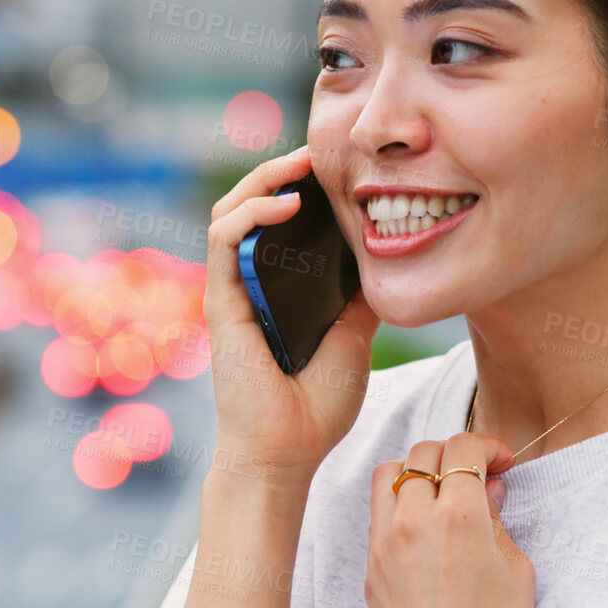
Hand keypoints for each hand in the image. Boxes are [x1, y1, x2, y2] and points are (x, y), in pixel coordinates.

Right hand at [202, 144, 381, 486]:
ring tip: (302, 164)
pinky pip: (224, 238)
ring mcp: (230, 290)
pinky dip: (252, 211)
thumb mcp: (354, 338)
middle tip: (320, 153)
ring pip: (230, 211)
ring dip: (263, 178)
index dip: (303, 188)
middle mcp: (248, 284)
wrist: (287, 454)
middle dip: (281, 171)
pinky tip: (288, 201)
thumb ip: (360, 297)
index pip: (281, 222)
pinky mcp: (220, 301)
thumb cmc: (316, 407)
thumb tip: (388, 258)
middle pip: (252, 207)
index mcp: (277, 290)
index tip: (339, 168)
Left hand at [367, 433, 535, 607]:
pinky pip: (377, 515)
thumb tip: (488, 488)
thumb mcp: (515, 572)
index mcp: (458, 516)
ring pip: (388, 474)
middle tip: (475, 473)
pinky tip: (421, 527)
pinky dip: (398, 505)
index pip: (462, 447)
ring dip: (416, 471)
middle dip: (453, 453)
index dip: (487, 445)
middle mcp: (413, 521)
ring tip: (440, 492)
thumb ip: (498, 520)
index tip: (500, 462)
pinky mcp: (369, 568)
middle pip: (422, 453)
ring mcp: (384, 544)